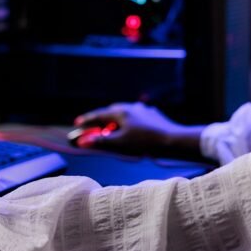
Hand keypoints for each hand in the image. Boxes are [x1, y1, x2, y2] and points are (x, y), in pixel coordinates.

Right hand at [73, 102, 203, 155]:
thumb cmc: (145, 142)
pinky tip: (131, 130)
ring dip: (115, 121)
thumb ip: (102, 141)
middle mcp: (131, 107)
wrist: (172, 140)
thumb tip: (84, 141)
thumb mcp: (121, 143)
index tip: (77, 123)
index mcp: (121, 111)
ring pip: (124, 114)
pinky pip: (135, 117)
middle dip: (101, 120)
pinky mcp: (152, 115)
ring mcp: (143, 110)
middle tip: (94, 128)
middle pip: (111, 112)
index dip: (87, 120)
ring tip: (112, 130)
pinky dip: (128, 123)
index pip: (99, 115)